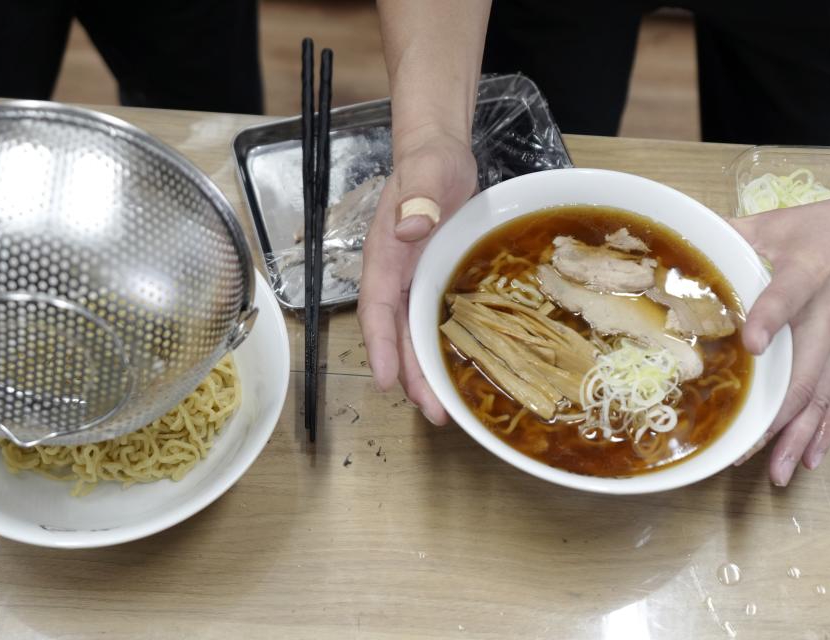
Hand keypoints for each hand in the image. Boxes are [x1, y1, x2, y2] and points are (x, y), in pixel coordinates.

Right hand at [358, 127, 476, 423]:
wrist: (440, 154)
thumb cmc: (429, 163)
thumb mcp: (426, 174)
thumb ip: (416, 198)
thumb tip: (408, 228)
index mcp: (386, 254)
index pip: (376, 306)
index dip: (380, 345)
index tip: (385, 379)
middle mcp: (394, 274)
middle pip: (395, 333)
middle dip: (408, 373)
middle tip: (431, 411)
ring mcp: (413, 279)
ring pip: (412, 333)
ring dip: (423, 369)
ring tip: (441, 406)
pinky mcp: (432, 279)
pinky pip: (431, 320)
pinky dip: (437, 347)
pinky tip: (453, 369)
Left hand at [730, 195, 829, 484]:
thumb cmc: (819, 228)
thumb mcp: (773, 224)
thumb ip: (727, 234)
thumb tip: (674, 244)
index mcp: (806, 272)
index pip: (787, 294)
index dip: (771, 317)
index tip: (753, 342)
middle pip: (806, 369)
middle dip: (774, 412)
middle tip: (742, 446)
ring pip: (824, 395)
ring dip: (798, 435)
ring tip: (774, 471)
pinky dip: (826, 431)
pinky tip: (807, 459)